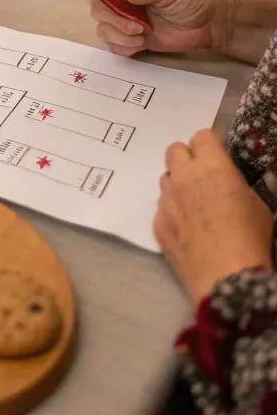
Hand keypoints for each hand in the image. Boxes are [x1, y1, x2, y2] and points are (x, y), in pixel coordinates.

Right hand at [81, 0, 217, 57]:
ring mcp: (126, 21)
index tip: (99, 1)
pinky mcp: (132, 39)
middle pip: (97, 9)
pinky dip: (123, 48)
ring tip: (141, 36)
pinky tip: (140, 45)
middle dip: (112, 20)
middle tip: (135, 26)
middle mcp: (122, 0)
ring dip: (118, 36)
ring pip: (103, 29)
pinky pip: (114, 46)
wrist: (208, 23)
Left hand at [155, 129, 273, 303]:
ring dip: (178, 185)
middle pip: (175, 150)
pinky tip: (187, 230)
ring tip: (194, 206)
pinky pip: (162, 207)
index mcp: (212, 166)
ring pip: (166, 178)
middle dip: (187, 159)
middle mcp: (184, 176)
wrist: (227, 278)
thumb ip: (237, 184)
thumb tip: (228, 181)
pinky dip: (172, 212)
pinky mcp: (157, 222)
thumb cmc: (250, 238)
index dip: (209, 147)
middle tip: (201, 178)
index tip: (216, 159)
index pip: (201, 136)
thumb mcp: (257, 204)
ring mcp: (166, 199)